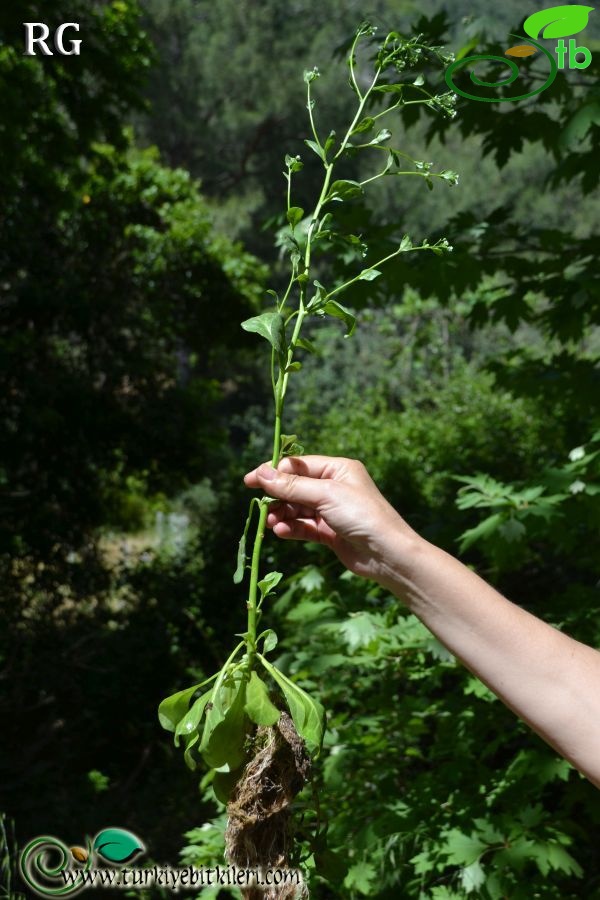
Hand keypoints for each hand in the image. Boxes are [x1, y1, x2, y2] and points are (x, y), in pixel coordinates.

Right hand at [243, 455, 418, 585]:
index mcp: (338, 469)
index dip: (274, 472)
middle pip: (296, 487)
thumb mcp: (325, 495)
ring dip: (283, 514)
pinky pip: (304, 527)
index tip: (251, 481)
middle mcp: (335, 487)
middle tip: (261, 506)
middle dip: (277, 496)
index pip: (299, 465)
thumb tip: (262, 473)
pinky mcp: (330, 532)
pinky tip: (280, 532)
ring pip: (298, 508)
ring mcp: (332, 511)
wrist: (387, 554)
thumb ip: (292, 486)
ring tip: (271, 522)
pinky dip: (292, 528)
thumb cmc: (362, 516)